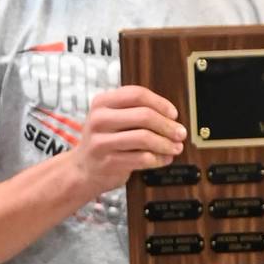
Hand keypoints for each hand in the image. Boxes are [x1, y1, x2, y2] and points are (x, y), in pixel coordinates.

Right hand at [67, 85, 186, 197]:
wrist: (82, 169)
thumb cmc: (104, 141)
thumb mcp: (112, 119)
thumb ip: (136, 113)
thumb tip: (172, 119)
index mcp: (102, 102)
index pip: (137, 94)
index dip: (160, 103)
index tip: (174, 114)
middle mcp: (100, 119)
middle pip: (144, 115)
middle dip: (168, 125)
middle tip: (180, 133)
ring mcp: (102, 141)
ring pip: (144, 138)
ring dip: (166, 144)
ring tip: (176, 148)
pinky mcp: (109, 162)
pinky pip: (142, 158)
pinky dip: (159, 159)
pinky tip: (165, 159)